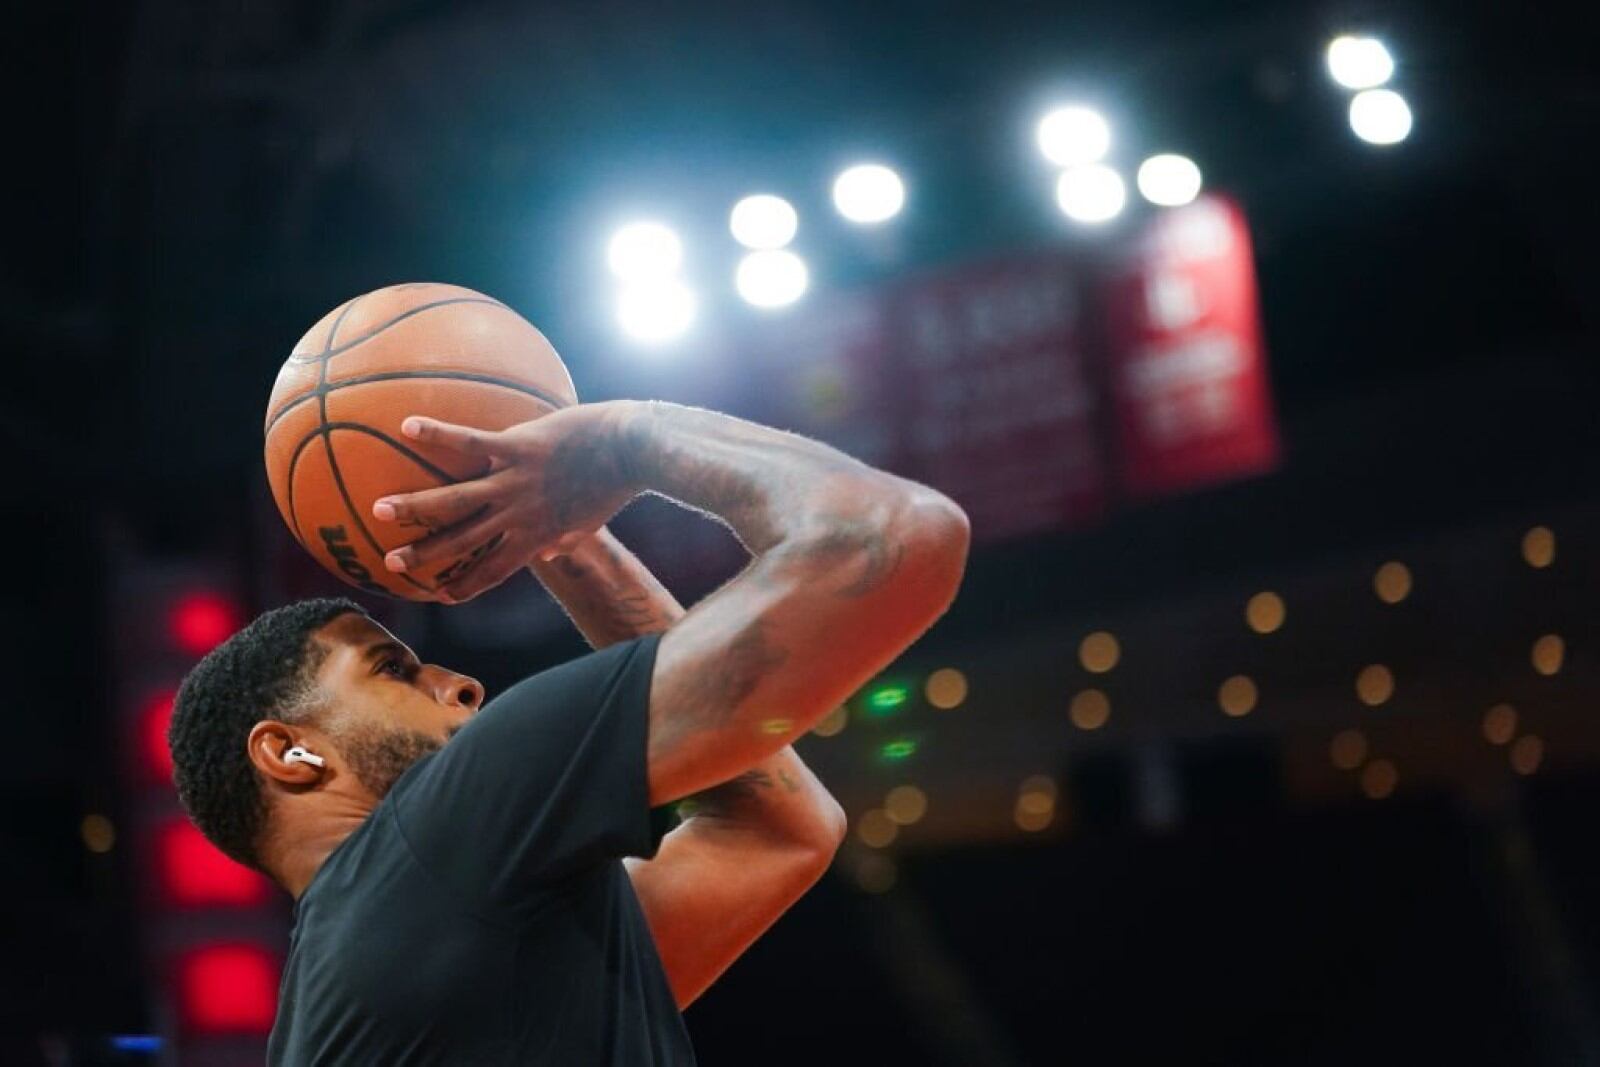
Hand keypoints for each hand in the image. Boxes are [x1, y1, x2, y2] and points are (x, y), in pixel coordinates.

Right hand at [371, 403, 639, 602]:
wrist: (634, 449)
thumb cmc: (615, 482)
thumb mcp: (591, 521)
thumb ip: (566, 539)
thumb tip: (551, 552)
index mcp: (537, 535)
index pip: (496, 570)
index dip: (468, 585)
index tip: (441, 595)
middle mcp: (520, 515)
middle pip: (464, 542)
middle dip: (427, 555)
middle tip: (390, 563)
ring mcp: (517, 482)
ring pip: (456, 500)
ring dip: (416, 507)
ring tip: (379, 510)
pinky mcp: (519, 446)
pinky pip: (471, 441)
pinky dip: (439, 434)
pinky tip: (408, 426)